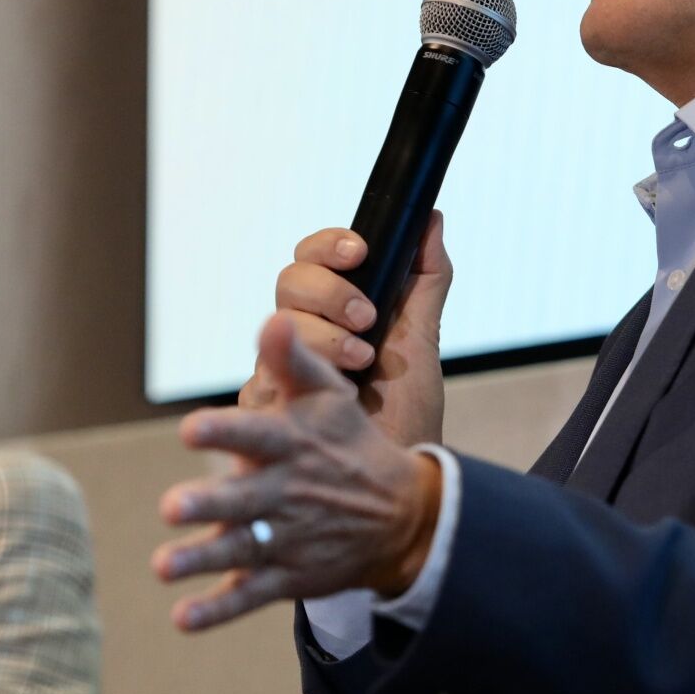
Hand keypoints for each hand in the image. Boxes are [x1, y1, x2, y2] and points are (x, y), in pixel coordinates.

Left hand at [156, 312, 442, 629]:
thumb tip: (270, 319)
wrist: (404, 517)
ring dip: (201, 559)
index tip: (189, 427)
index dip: (224, 430)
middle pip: (241, 499)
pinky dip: (217, 611)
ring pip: (239, 551)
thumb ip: (294, 362)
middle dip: (208, 503)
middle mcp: (284, 493)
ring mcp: (285, 539)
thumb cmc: (350, 445)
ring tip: (163, 566)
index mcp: (290, 446)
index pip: (255, 434)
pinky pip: (248, 596)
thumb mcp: (331, 398)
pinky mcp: (287, 577)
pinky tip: (182, 619)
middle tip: (172, 505)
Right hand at [238, 212, 451, 449]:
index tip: (360, 251)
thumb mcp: (422, 340)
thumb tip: (431, 216)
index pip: (313, 258)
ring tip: (360, 364)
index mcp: (332, 311)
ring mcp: (277, 369)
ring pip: (275, 325)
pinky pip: (263, 376)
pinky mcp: (264, 407)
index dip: (329, 246)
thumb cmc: (406, 413)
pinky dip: (301, 377)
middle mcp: (299, 335)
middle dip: (330, 291)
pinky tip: (334, 392)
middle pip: (288, 282)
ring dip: (324, 337)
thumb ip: (425, 280)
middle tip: (367, 319)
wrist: (399, 477)